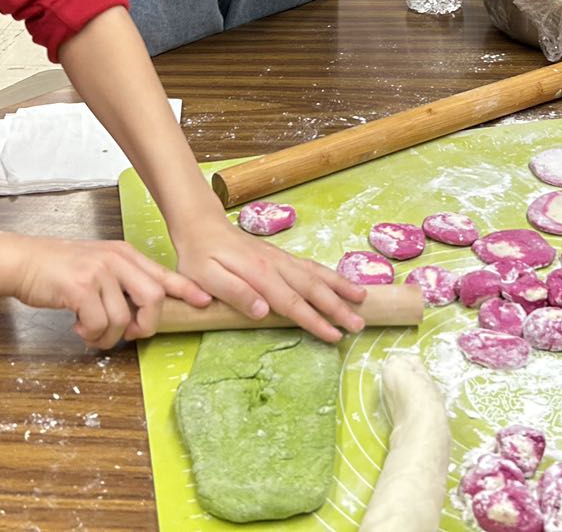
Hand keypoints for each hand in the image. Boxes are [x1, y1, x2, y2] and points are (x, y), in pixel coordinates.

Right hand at [9, 236, 207, 349]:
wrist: (24, 262)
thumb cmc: (60, 270)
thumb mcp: (100, 266)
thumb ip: (123, 282)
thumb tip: (143, 312)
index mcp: (124, 254)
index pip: (163, 273)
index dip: (185, 289)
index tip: (203, 301)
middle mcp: (116, 259)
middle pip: (153, 298)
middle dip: (146, 324)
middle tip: (128, 333)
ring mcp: (99, 271)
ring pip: (123, 319)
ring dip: (107, 335)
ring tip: (90, 328)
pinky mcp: (80, 287)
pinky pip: (99, 324)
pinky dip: (90, 334)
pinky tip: (77, 325)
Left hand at [169, 215, 366, 343]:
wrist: (200, 225)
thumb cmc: (198, 256)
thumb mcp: (204, 277)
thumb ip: (234, 293)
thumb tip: (263, 311)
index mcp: (259, 273)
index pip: (292, 303)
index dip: (315, 321)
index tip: (335, 336)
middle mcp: (276, 264)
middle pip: (312, 288)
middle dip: (338, 307)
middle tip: (359, 324)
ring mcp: (280, 259)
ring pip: (316, 274)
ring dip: (340, 287)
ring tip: (362, 299)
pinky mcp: (280, 257)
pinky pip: (310, 266)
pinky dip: (329, 275)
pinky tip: (339, 283)